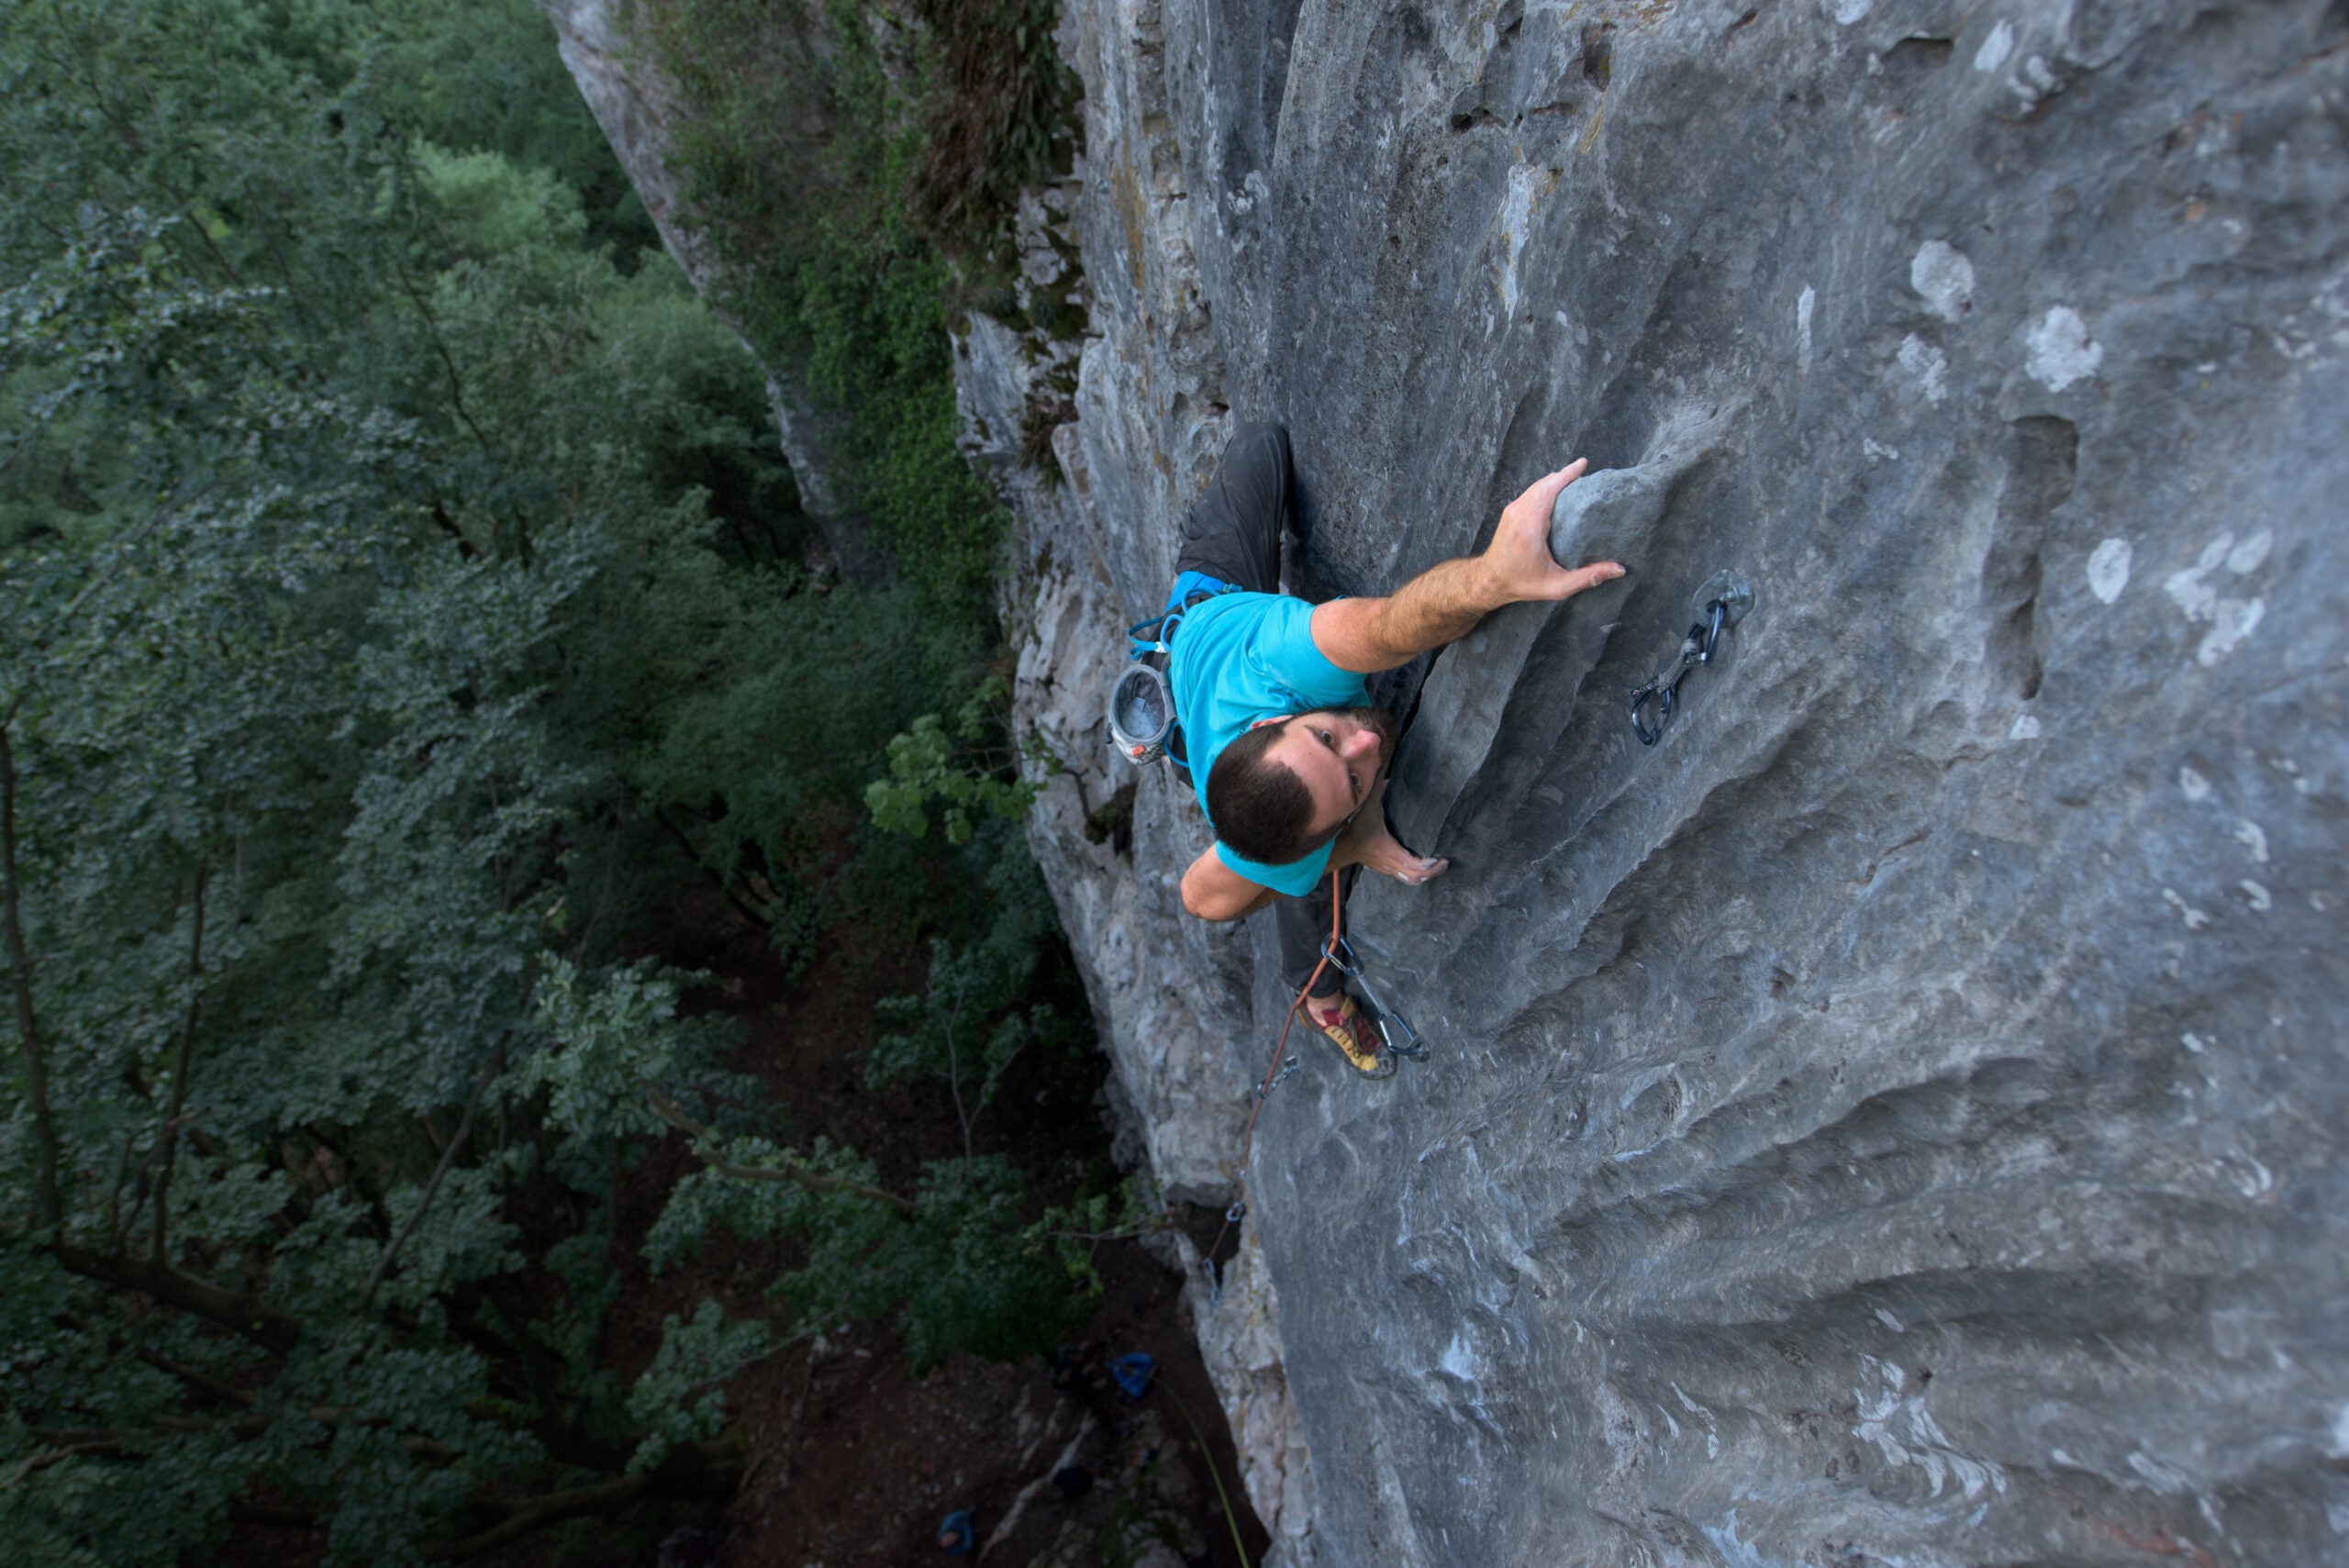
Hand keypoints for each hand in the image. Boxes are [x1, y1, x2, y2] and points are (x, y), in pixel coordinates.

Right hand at [1334, 782, 1448, 884]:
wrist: (1337, 846)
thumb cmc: (1354, 826)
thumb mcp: (1367, 805)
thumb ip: (1377, 786)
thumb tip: (1385, 767)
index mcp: (1386, 849)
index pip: (1411, 865)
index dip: (1427, 866)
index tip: (1439, 858)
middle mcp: (1388, 863)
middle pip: (1415, 877)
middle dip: (1432, 871)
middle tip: (1444, 862)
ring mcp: (1387, 868)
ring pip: (1411, 880)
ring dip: (1426, 875)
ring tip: (1439, 865)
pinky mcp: (1386, 869)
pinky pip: (1405, 877)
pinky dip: (1417, 874)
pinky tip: (1427, 866)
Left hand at [1481, 459, 1626, 605]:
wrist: (1489, 581)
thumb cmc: (1522, 584)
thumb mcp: (1557, 586)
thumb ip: (1588, 577)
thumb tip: (1618, 570)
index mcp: (1530, 527)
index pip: (1550, 489)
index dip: (1567, 474)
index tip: (1583, 463)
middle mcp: (1519, 513)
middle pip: (1545, 483)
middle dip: (1565, 474)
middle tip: (1585, 471)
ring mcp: (1512, 510)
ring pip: (1537, 486)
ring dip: (1555, 479)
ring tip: (1575, 478)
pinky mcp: (1510, 512)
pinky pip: (1531, 492)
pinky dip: (1546, 487)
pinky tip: (1558, 490)